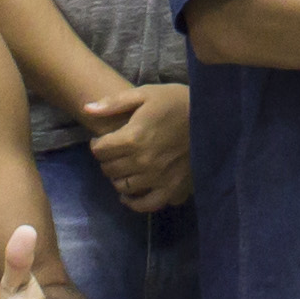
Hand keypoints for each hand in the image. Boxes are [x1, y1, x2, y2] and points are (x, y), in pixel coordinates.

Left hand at [79, 81, 193, 215]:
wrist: (213, 118)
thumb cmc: (178, 102)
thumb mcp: (146, 94)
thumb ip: (114, 103)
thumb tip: (86, 108)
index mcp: (133, 138)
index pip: (99, 150)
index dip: (97, 144)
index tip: (103, 140)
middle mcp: (142, 162)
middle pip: (109, 169)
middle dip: (107, 160)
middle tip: (115, 153)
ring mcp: (157, 179)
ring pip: (123, 187)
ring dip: (118, 178)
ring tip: (124, 169)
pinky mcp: (173, 189)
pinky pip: (147, 205)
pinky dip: (135, 203)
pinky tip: (131, 196)